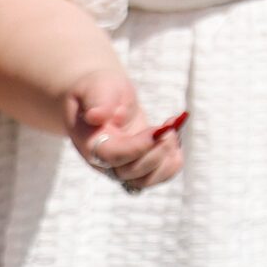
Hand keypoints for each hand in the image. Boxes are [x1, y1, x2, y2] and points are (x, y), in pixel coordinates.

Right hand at [64, 67, 183, 193]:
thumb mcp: (96, 86)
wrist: (102, 96)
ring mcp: (121, 165)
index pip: (113, 155)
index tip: (160, 130)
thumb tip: (96, 116)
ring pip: (145, 180)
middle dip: (157, 151)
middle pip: (131, 172)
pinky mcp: (138, 163)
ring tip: (174, 131)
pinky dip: (172, 162)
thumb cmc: (98, 89)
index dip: (138, 147)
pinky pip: (157, 176)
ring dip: (166, 159)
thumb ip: (98, 100)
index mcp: (90, 142)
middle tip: (171, 126)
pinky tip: (176, 140)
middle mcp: (104, 160)